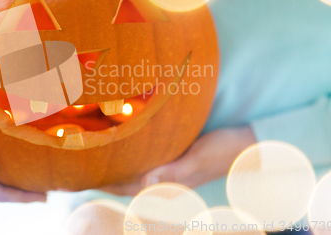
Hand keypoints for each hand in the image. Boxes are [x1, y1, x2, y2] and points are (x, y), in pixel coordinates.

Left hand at [99, 126, 255, 195]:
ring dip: (119, 164)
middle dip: (107, 174)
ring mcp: (170, 168)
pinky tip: (127, 143)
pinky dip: (134, 154)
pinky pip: (149, 158)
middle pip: (129, 179)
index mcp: (168, 183)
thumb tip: (145, 181)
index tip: (84, 177)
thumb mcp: (198, 159)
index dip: (106, 184)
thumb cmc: (223, 152)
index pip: (129, 187)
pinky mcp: (176, 157)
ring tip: (98, 153)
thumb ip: (173, 171)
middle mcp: (166, 178)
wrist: (247, 145)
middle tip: (84, 162)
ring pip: (137, 168)